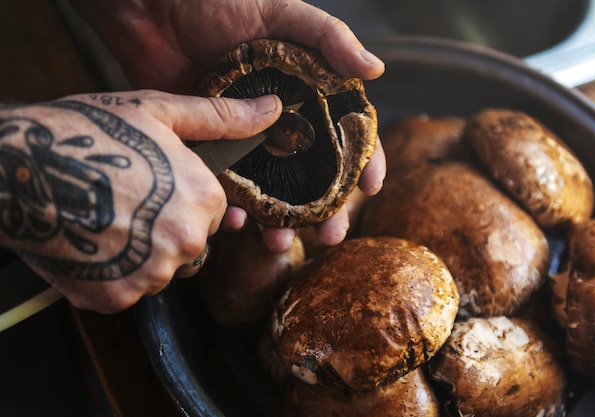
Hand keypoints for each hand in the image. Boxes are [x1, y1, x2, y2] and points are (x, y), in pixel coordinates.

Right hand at [0, 91, 280, 311]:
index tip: (154, 184)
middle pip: (190, 243)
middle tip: (124, 199)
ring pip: (160, 268)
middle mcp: (186, 242)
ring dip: (139, 252)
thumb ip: (221, 118)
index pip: (214, 212)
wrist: (17, 168)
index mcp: (203, 199)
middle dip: (165, 226)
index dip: (184, 196)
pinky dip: (112, 272)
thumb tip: (272, 108)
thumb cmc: (87, 133)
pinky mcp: (115, 296)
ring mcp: (150, 274)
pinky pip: (128, 288)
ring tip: (104, 218)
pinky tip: (91, 241)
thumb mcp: (158, 112)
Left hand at [71, 0, 386, 251]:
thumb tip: (377, 71)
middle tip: (330, 236)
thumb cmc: (220, 1)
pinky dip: (228, 208)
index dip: (361, 162)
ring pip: (268, 191)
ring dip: (277, 221)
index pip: (343, 134)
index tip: (371, 189)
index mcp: (305, 93)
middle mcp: (278, 122)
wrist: (153, 8)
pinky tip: (233, 222)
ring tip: (279, 243)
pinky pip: (224, 186)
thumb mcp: (282, 12)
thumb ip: (329, 38)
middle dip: (323, 210)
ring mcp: (243, 138)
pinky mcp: (208, 147)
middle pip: (309, 176)